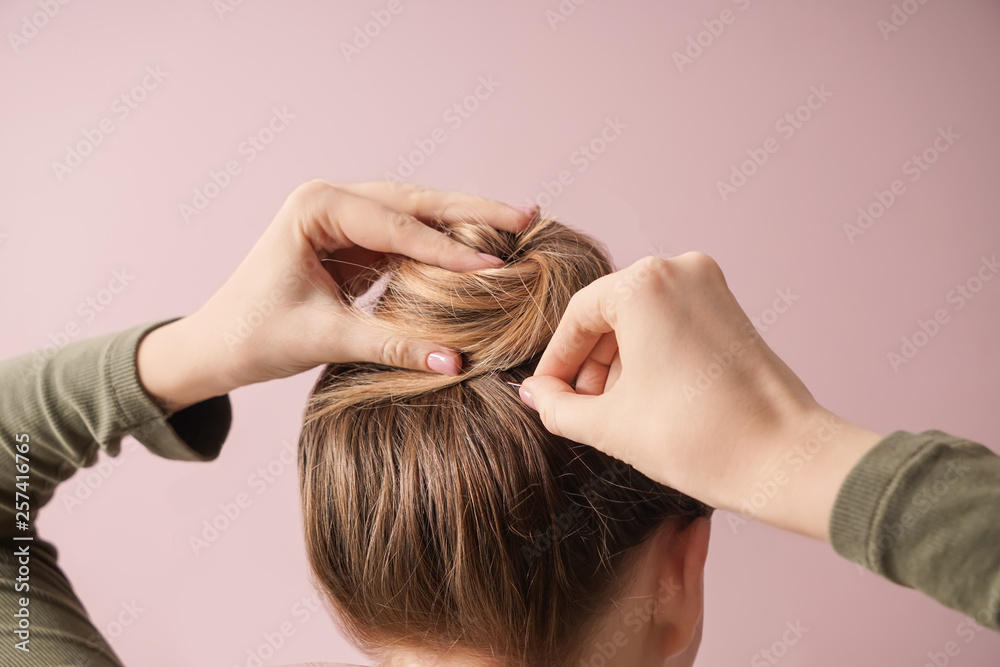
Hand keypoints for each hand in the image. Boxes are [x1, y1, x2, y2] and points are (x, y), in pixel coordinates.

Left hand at [137, 180, 535, 412]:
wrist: (215, 346)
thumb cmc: (253, 335)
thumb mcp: (324, 338)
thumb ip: (391, 345)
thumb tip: (457, 362)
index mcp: (316, 206)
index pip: (396, 225)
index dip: (448, 249)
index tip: (496, 266)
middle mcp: (332, 199)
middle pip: (415, 202)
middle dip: (472, 212)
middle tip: (526, 215)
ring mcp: (344, 216)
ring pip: (416, 213)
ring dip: (464, 222)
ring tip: (517, 223)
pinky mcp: (354, 240)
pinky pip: (408, 237)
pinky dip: (444, 245)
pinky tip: (481, 248)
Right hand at [518, 253, 882, 541]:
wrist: (785, 459)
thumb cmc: (698, 438)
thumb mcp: (610, 425)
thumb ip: (558, 406)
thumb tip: (535, 393)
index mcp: (643, 284)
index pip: (578, 317)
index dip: (557, 362)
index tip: (547, 395)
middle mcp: (679, 269)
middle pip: (610, 313)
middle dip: (590, 362)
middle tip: (578, 407)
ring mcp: (712, 286)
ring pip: (642, 318)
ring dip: (619, 361)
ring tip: (613, 410)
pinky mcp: (732, 309)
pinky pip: (672, 321)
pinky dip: (652, 354)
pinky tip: (646, 398)